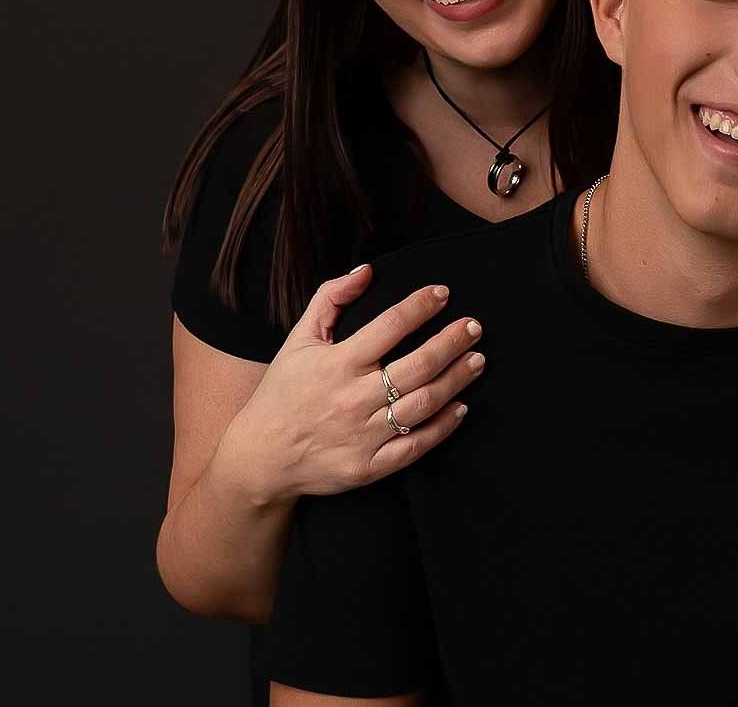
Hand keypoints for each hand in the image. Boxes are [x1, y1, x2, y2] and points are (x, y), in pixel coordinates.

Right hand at [220, 266, 483, 504]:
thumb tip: (366, 271)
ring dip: (456, 380)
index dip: (420, 306)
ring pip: (423, 404)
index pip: (390, 325)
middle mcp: (353, 398)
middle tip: (475, 327)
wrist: (260, 456)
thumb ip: (330, 300)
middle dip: (452, 342)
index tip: (443, 293)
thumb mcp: (298, 340)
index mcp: (337, 363)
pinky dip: (442, 427)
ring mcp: (363, 435)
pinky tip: (461, 407)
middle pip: (417, 365)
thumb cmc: (282, 392)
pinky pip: (415, 446)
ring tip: (477, 360)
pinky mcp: (368, 467)